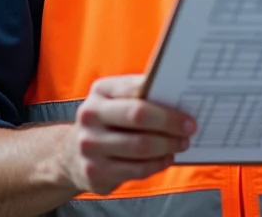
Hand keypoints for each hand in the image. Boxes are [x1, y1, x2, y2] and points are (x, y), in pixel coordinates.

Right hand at [59, 74, 196, 195]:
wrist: (72, 154)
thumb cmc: (108, 122)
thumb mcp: (116, 101)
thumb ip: (141, 97)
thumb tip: (180, 99)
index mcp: (100, 91)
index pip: (136, 89)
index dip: (165, 103)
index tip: (187, 115)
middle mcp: (90, 115)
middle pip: (138, 116)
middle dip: (169, 124)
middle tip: (189, 130)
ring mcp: (90, 145)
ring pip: (140, 146)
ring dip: (167, 147)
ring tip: (181, 144)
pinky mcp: (94, 171)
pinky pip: (136, 169)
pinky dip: (157, 165)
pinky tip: (165, 159)